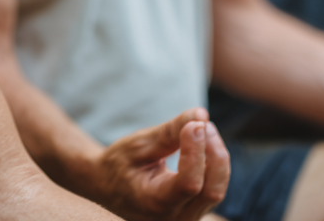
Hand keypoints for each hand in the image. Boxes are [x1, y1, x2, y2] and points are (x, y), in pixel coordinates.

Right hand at [80, 108, 229, 220]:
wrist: (107, 187)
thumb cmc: (119, 164)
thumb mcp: (138, 144)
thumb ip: (170, 132)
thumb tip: (201, 114)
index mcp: (155, 204)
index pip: (189, 183)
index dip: (196, 151)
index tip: (196, 123)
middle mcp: (174, 220)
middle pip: (211, 191)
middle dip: (214, 154)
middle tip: (204, 123)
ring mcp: (185, 220)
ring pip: (216, 191)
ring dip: (216, 158)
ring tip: (203, 129)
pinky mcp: (193, 212)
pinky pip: (212, 190)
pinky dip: (213, 166)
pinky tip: (203, 144)